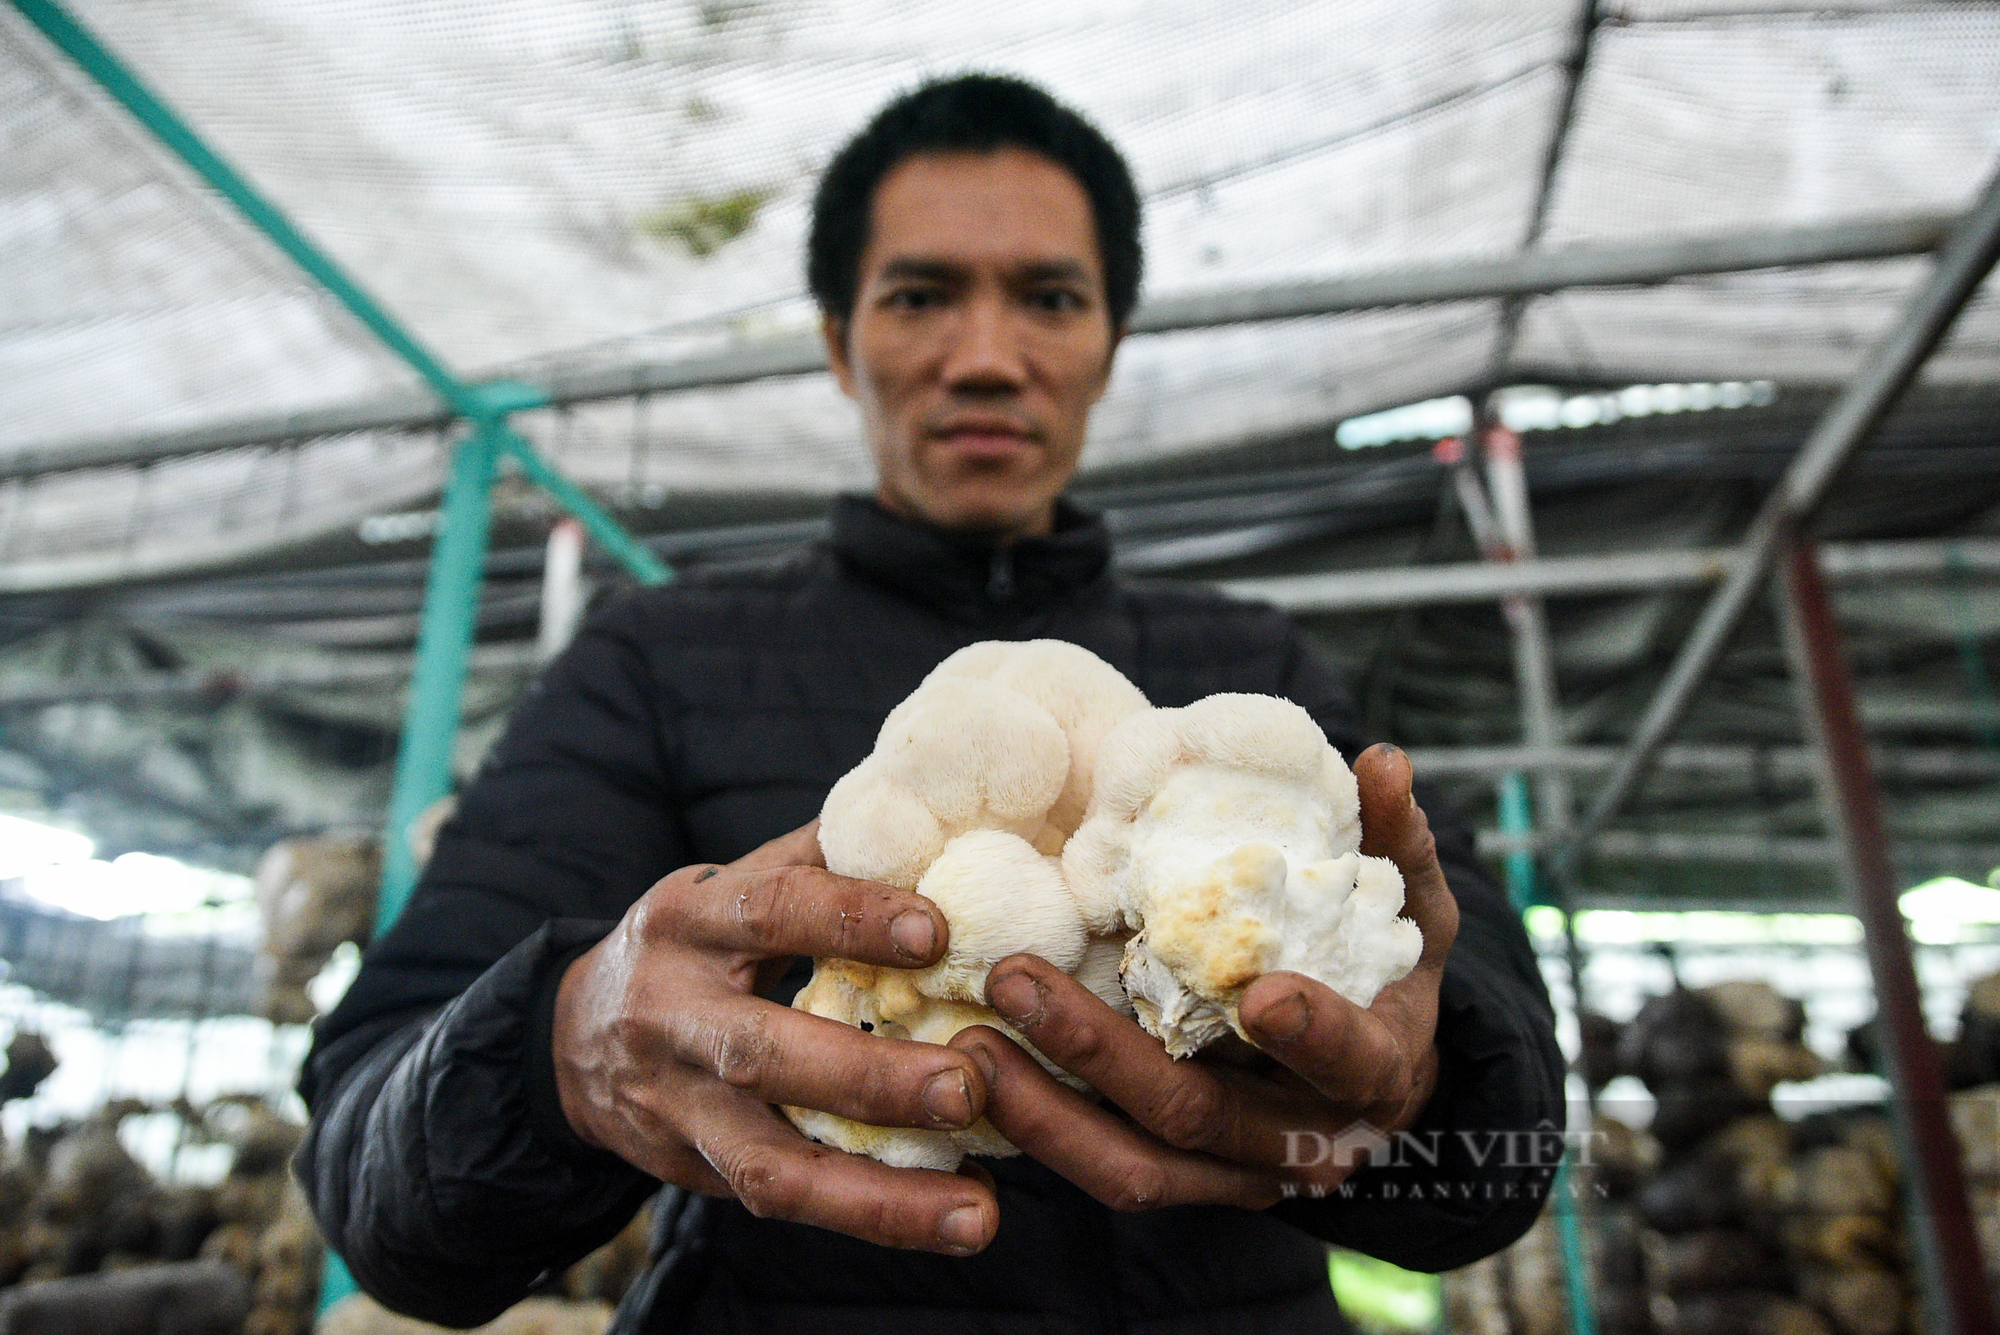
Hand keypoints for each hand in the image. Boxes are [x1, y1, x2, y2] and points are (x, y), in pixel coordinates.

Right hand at [552, 821, 999, 1253]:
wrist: (576, 1037)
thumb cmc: (698, 943)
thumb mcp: (732, 883)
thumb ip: (821, 856)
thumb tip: (931, 811)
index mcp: (689, 919)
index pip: (771, 908)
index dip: (851, 918)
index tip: (937, 930)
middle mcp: (672, 1014)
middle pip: (765, 1050)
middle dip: (870, 1077)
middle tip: (970, 1086)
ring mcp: (678, 1104)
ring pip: (770, 1162)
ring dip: (878, 1193)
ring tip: (975, 1210)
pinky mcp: (695, 1168)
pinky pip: (783, 1200)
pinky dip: (868, 1215)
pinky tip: (950, 1219)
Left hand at [949, 743, 1458, 1208]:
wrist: (1373, 1076)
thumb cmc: (1387, 971)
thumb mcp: (1410, 907)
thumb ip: (1396, 840)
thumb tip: (1380, 759)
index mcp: (1377, 1071)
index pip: (1351, 1062)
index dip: (1314, 1033)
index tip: (1260, 991)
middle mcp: (1305, 1143)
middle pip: (1198, 1115)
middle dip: (1100, 1053)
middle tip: (1014, 980)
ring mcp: (1237, 1176)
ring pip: (1134, 1167)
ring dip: (1044, 1113)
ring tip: (968, 1045)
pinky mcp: (1182, 1183)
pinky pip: (1103, 1172)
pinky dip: (1039, 1135)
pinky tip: (978, 1078)